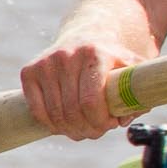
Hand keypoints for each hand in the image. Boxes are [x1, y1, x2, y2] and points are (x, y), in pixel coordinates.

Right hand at [20, 40, 145, 139]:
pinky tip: (65, 126)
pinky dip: (51, 124)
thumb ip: (137, 94)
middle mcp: (67, 56)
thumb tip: (123, 120)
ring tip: (84, 130)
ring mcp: (46, 63)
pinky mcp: (29, 71)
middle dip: (88, 129)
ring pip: (54, 113)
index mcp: (96, 54)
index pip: (91, 100)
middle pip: (72, 110)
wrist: (89, 36)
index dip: (101, 121)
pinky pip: (36, 109)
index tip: (112, 124)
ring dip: (70, 130)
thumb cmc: (114, 60)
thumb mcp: (133, 70)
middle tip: (98, 131)